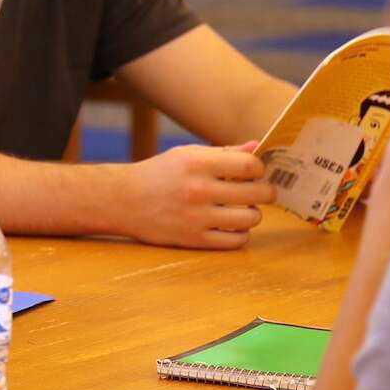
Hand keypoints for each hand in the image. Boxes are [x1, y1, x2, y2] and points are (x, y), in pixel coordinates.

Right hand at [119, 143, 275, 248]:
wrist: (123, 200)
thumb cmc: (159, 174)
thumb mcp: (187, 154)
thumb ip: (224, 153)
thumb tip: (257, 148)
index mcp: (197, 163)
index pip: (250, 165)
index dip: (259, 168)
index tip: (255, 171)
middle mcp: (198, 190)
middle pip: (257, 193)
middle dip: (265, 192)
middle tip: (261, 191)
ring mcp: (197, 217)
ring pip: (250, 219)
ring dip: (253, 214)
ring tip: (244, 209)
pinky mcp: (194, 240)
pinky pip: (236, 241)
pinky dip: (241, 233)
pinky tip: (233, 225)